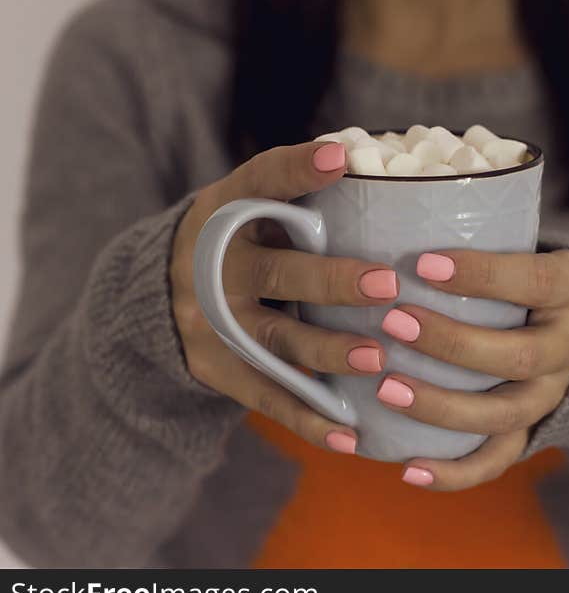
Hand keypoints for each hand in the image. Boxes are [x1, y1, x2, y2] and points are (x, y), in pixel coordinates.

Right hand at [171, 142, 399, 453]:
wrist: (159, 294)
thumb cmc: (239, 241)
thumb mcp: (249, 207)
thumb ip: (294, 194)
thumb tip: (369, 158)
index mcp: (228, 211)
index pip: (261, 181)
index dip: (298, 170)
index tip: (340, 157)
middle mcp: (217, 264)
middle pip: (278, 273)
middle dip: (332, 280)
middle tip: (386, 286)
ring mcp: (215, 322)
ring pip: (278, 338)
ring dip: (329, 350)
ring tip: (377, 358)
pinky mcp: (221, 368)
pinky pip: (268, 397)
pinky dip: (309, 419)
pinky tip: (351, 435)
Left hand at [376, 249, 568, 490]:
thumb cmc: (530, 272)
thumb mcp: (528, 243)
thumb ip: (483, 234)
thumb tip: (393, 210)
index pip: (533, 281)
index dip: (481, 275)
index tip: (423, 263)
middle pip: (518, 357)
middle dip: (451, 344)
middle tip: (393, 324)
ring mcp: (552, 394)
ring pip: (505, 414)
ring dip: (442, 406)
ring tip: (385, 389)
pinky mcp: (533, 428)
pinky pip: (499, 458)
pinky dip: (455, 473)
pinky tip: (408, 469)